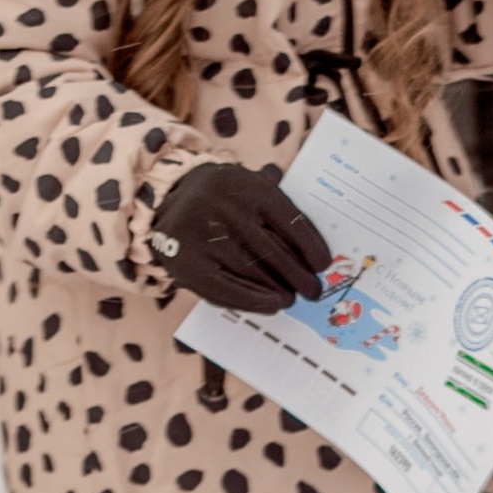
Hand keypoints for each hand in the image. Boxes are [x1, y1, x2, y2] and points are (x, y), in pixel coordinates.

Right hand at [148, 161, 330, 314]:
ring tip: (291, 298)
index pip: (289, 220)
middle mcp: (225, 209)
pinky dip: (252, 301)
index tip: (323, 265)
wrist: (170, 198)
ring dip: (278, 290)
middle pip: (272, 250)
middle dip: (298, 275)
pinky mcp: (187, 263)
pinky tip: (271, 305)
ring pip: (251, 272)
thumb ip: (280, 208)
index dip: (310, 246)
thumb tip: (315, 248)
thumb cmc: (226, 198)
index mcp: (248, 186)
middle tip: (313, 290)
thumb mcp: (251, 186)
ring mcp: (203, 237)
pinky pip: (225, 289)